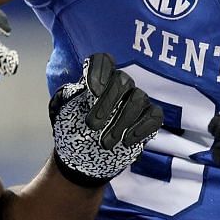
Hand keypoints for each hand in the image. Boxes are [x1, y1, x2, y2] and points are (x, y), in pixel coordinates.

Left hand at [49, 54, 165, 186]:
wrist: (85, 159)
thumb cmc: (74, 132)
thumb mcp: (65, 113)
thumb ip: (70, 97)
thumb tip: (76, 87)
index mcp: (97, 79)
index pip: (102, 61)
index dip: (99, 72)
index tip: (92, 93)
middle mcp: (119, 85)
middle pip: (122, 80)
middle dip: (107, 103)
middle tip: (91, 126)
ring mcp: (137, 100)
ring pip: (138, 99)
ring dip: (120, 122)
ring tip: (105, 143)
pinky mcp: (149, 117)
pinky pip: (154, 116)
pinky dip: (141, 128)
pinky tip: (126, 141)